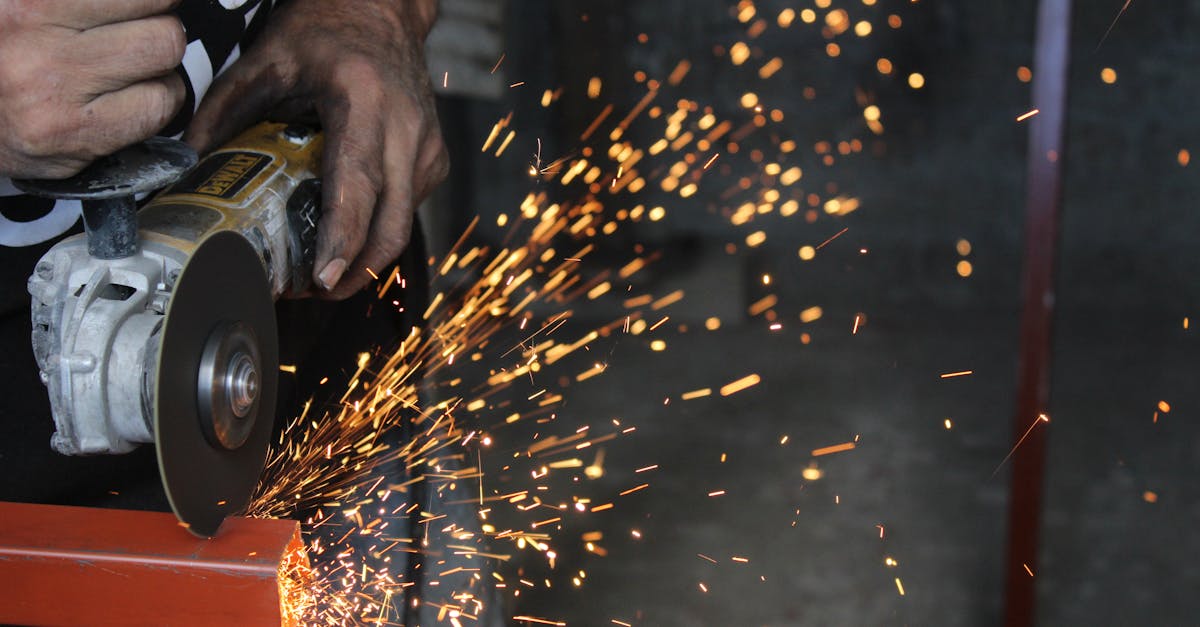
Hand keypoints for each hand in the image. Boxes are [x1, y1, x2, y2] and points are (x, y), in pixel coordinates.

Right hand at [0, 0, 185, 178]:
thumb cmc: (9, 54)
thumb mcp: (31, 8)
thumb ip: (84, 4)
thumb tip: (161, 0)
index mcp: (29, 2)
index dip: (155, 1)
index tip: (149, 8)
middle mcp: (38, 43)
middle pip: (161, 28)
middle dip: (161, 30)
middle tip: (139, 37)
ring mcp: (54, 92)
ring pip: (164, 62)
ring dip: (162, 68)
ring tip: (133, 70)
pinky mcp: (73, 133)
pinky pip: (155, 109)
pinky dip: (157, 103)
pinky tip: (131, 100)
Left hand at [186, 0, 447, 299]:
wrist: (383, 10)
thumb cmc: (329, 28)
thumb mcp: (268, 58)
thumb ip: (225, 109)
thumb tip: (189, 162)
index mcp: (364, 101)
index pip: (357, 186)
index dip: (342, 240)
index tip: (321, 277)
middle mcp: (406, 128)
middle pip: (391, 225)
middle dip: (355, 272)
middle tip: (312, 292)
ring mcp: (428, 146)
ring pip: (403, 225)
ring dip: (367, 258)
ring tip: (324, 270)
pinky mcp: (436, 159)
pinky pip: (409, 210)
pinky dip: (380, 232)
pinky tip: (349, 236)